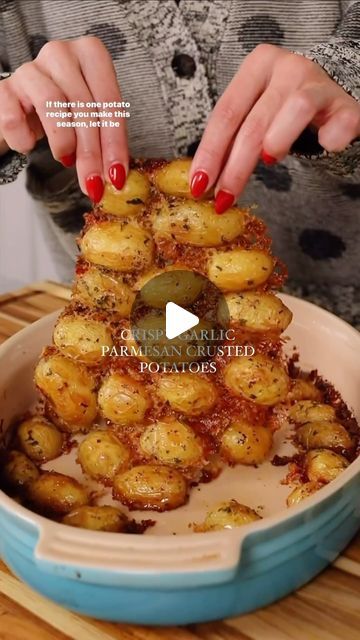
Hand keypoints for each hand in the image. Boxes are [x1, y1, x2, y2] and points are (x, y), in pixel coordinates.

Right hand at [0, 37, 127, 201]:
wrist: (24, 108)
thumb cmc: (65, 112)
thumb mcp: (92, 121)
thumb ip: (106, 140)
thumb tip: (116, 176)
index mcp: (91, 55)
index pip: (110, 101)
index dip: (114, 143)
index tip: (116, 176)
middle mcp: (61, 54)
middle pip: (83, 106)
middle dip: (91, 152)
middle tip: (93, 183)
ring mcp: (31, 68)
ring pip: (52, 103)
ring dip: (63, 142)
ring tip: (65, 159)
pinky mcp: (5, 88)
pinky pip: (14, 117)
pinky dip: (24, 139)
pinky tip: (30, 146)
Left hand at [190, 44, 359, 212]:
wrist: (330, 96)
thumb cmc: (282, 108)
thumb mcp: (253, 113)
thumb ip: (231, 139)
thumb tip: (202, 182)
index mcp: (258, 66)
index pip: (226, 113)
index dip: (210, 152)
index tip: (198, 186)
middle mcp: (288, 68)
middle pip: (254, 122)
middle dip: (234, 167)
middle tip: (224, 197)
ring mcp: (320, 84)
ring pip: (296, 110)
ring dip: (277, 141)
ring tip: (269, 160)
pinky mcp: (346, 105)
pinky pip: (340, 123)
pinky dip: (331, 139)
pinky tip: (324, 147)